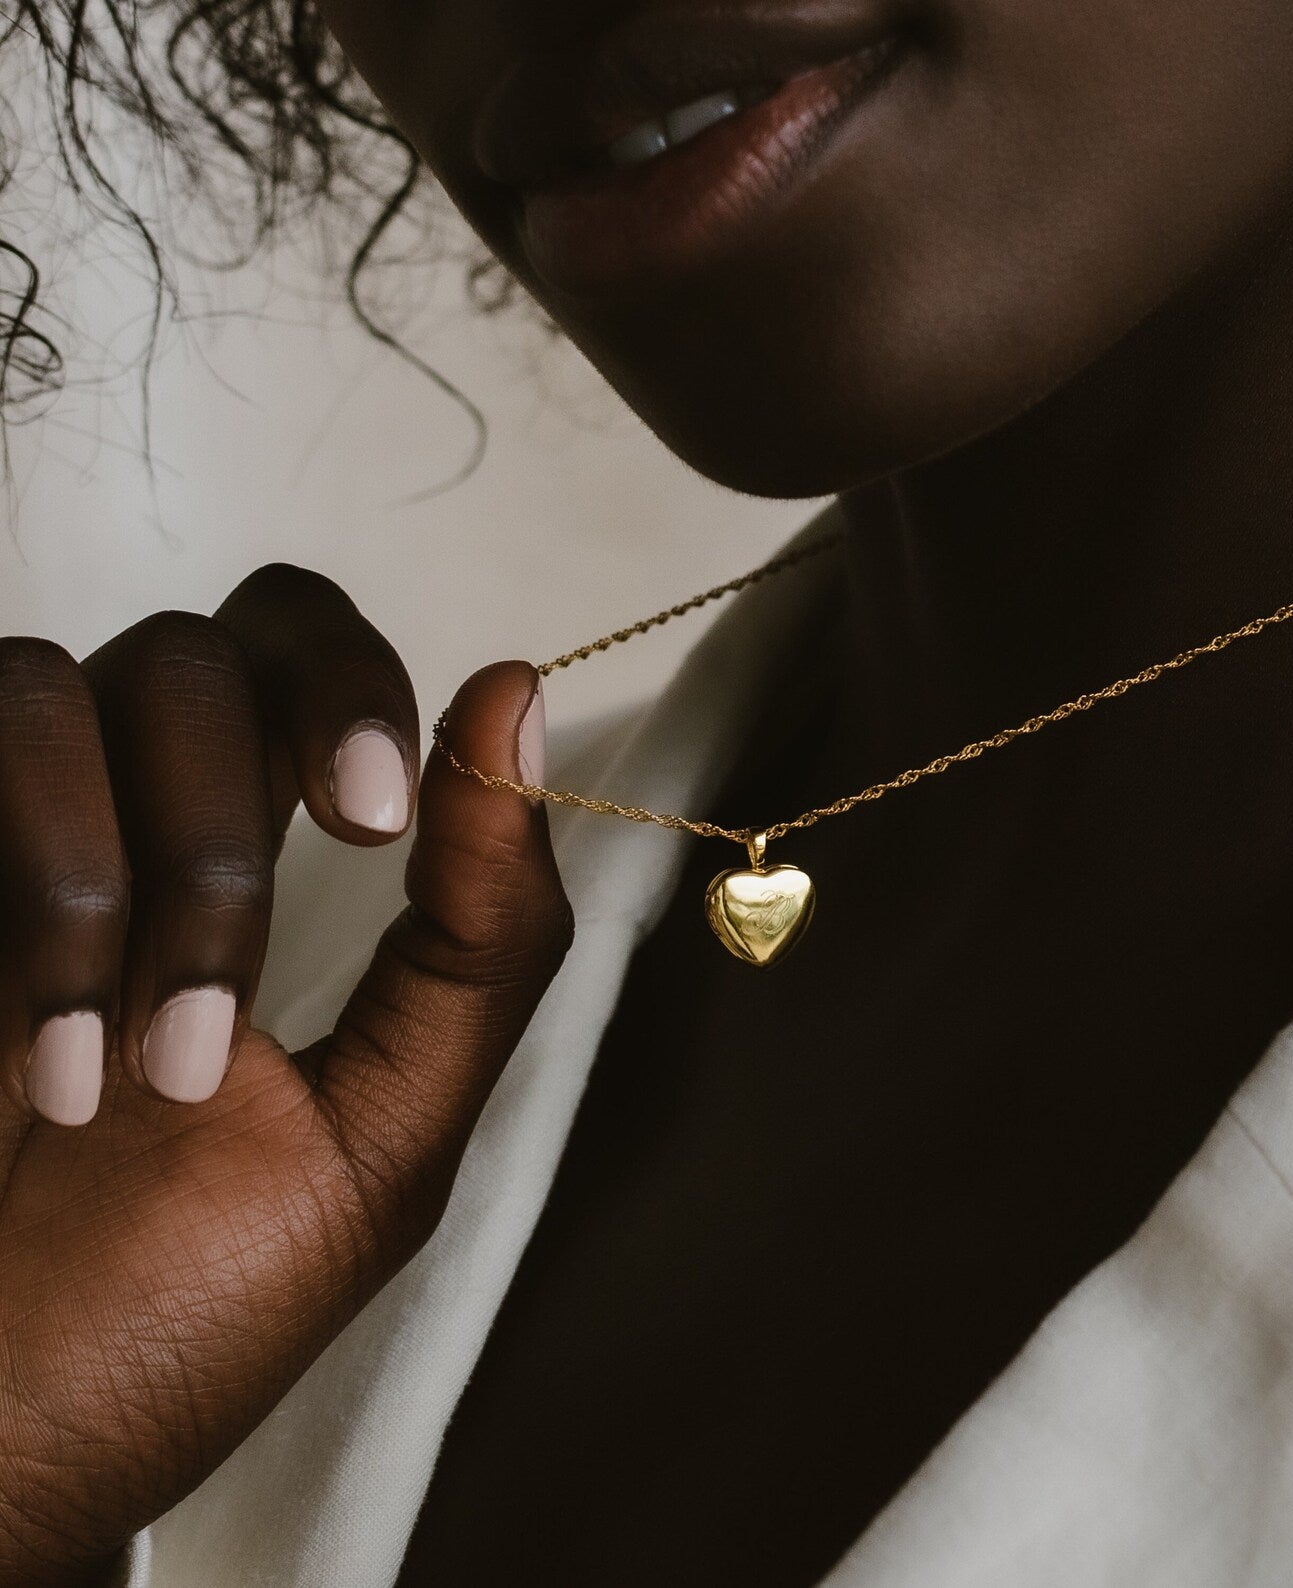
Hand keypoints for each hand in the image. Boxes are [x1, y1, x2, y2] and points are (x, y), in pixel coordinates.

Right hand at [0, 566, 570, 1583]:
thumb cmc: (174, 1306)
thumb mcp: (385, 1129)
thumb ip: (480, 933)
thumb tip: (517, 700)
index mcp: (264, 874)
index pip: (312, 661)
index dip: (356, 686)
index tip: (386, 811)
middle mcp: (128, 827)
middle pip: (218, 638)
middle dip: (281, 747)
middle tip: (349, 848)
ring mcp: (5, 838)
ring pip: (75, 685)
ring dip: (158, 871)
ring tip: (153, 1066)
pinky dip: (41, 894)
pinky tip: (43, 1063)